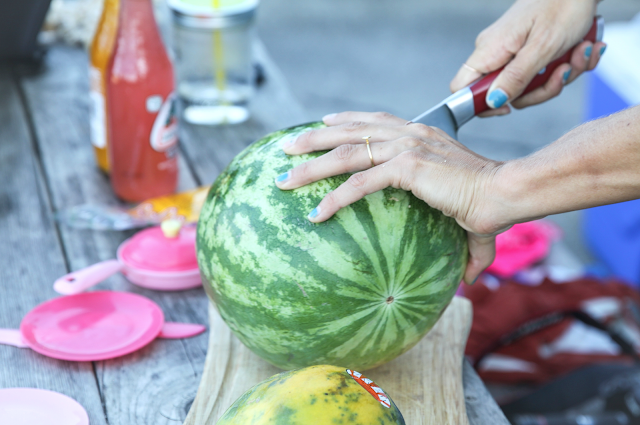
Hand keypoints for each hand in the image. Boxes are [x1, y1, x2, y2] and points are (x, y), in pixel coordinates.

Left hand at [275, 111, 513, 283]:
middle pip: (350, 131)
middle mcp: (409, 134)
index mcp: (419, 134)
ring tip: (285, 179)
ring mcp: (406, 147)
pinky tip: (317, 214)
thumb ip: (466, 246)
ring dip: (311, 165)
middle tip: (287, 147)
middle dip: (314, 138)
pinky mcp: (407, 166)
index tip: (322, 124)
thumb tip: (467, 278)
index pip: (374, 120)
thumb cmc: (490, 203)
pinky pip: (360, 183)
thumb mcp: (467, 215)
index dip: (346, 119)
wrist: (506, 194)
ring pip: (346, 153)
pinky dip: (336, 198)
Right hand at [450, 0, 604, 116]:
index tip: (507, 107)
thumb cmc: (563, 4)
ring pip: (529, 86)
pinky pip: (543, 73)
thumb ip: (516, 78)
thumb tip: (493, 102)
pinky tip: (582, 48)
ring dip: (561, 75)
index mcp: (489, 50)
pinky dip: (568, 64)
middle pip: (504, 94)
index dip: (480, 104)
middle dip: (541, 89)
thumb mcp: (542, 47)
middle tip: (563, 72)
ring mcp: (513, 53)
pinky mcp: (530, 51)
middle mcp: (496, 53)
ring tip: (580, 52)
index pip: (462, 88)